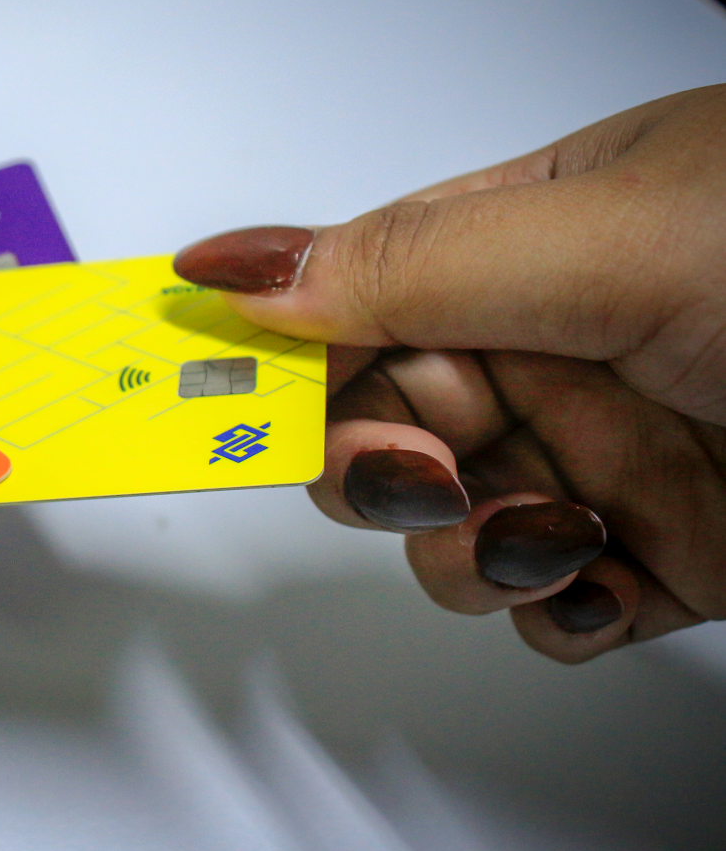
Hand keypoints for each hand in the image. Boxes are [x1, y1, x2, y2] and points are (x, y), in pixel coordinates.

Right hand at [174, 85, 725, 661]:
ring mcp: (601, 453)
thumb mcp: (612, 237)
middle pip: (375, 434)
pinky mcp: (652, 553)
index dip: (270, 359)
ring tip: (554, 529)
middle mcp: (550, 347)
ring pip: (445, 536)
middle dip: (381, 473)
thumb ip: (410, 262)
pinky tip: (603, 580)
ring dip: (474, 553)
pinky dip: (554, 612)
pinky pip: (542, 606)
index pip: (344, 305)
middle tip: (431, 473)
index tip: (199, 408)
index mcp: (522, 242)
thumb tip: (233, 269)